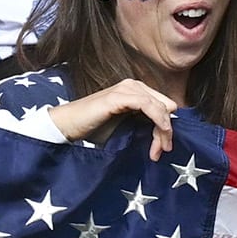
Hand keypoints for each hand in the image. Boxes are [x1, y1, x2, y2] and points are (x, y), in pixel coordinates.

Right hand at [48, 78, 178, 157]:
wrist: (69, 124)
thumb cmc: (94, 127)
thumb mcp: (125, 125)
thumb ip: (143, 124)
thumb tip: (164, 133)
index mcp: (137, 91)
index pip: (164, 106)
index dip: (166, 127)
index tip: (163, 149)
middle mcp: (134, 86)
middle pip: (165, 106)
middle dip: (166, 131)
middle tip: (161, 151)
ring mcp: (126, 89)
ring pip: (160, 107)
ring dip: (163, 130)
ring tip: (157, 150)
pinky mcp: (119, 96)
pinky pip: (148, 105)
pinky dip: (157, 121)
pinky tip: (156, 134)